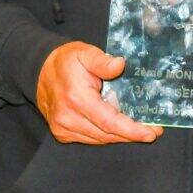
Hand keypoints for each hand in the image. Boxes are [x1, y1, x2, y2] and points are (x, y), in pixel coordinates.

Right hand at [34, 41, 159, 144]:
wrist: (39, 71)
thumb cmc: (66, 61)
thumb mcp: (85, 53)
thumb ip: (103, 61)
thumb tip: (120, 65)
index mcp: (77, 98)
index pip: (109, 122)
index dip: (132, 130)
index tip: (151, 133)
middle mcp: (68, 117)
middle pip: (107, 134)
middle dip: (132, 134)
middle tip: (153, 130)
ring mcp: (62, 127)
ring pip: (99, 139)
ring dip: (120, 136)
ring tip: (139, 128)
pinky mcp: (61, 132)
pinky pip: (90, 138)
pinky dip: (106, 135)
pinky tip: (119, 128)